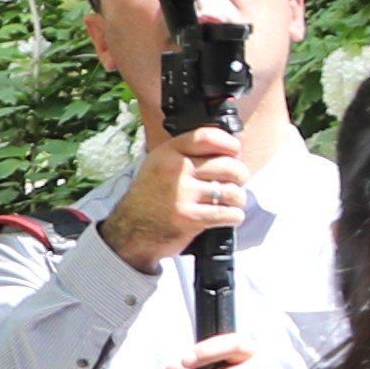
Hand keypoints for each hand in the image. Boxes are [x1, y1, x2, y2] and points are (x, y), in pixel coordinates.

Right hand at [106, 125, 250, 273]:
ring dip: (237, 198)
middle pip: (228, 165)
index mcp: (169, 152)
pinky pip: (230, 213)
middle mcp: (176, 170)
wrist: (131, 231)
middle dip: (239, 175)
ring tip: (229, 200)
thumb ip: (187, 154)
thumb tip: (228, 150)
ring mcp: (183, 195)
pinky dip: (234, 216)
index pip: (207, 137)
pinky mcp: (191, 218)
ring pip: (233, 191)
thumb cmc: (150, 198)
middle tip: (234, 181)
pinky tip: (227, 215)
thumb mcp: (159, 164)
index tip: (235, 151)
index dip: (229, 143)